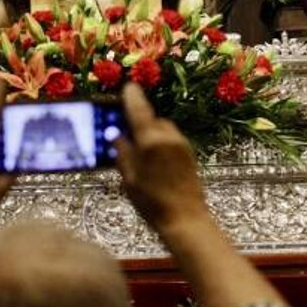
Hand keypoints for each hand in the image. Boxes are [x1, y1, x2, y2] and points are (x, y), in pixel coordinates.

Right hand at [115, 82, 211, 235]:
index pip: (139, 110)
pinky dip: (160, 141)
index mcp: (151, 140)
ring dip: (151, 132)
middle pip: (152, 119)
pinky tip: (154, 160)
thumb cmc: (152, 202)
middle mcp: (168, 136)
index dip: (132, 97)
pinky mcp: (189, 153)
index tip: (128, 86)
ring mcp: (181, 144)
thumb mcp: (129, 178)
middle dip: (140, 122)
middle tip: (126, 133)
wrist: (185, 219)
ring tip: (139, 150)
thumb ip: (122, 153)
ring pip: (162, 128)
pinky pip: (170, 139)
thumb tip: (117, 136)